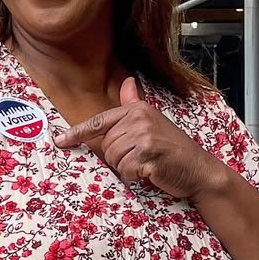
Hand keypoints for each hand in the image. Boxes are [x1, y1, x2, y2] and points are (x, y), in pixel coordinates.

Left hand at [54, 77, 229, 199]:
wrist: (199, 170)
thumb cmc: (173, 150)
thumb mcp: (154, 122)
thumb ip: (134, 104)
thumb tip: (126, 82)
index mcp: (137, 110)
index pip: (99, 122)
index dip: (76, 133)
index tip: (59, 141)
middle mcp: (139, 120)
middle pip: (105, 146)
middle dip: (117, 157)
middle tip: (140, 158)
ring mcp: (144, 138)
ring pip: (113, 160)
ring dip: (126, 168)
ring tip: (146, 164)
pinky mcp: (147, 157)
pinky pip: (124, 171)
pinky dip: (134, 177)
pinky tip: (150, 172)